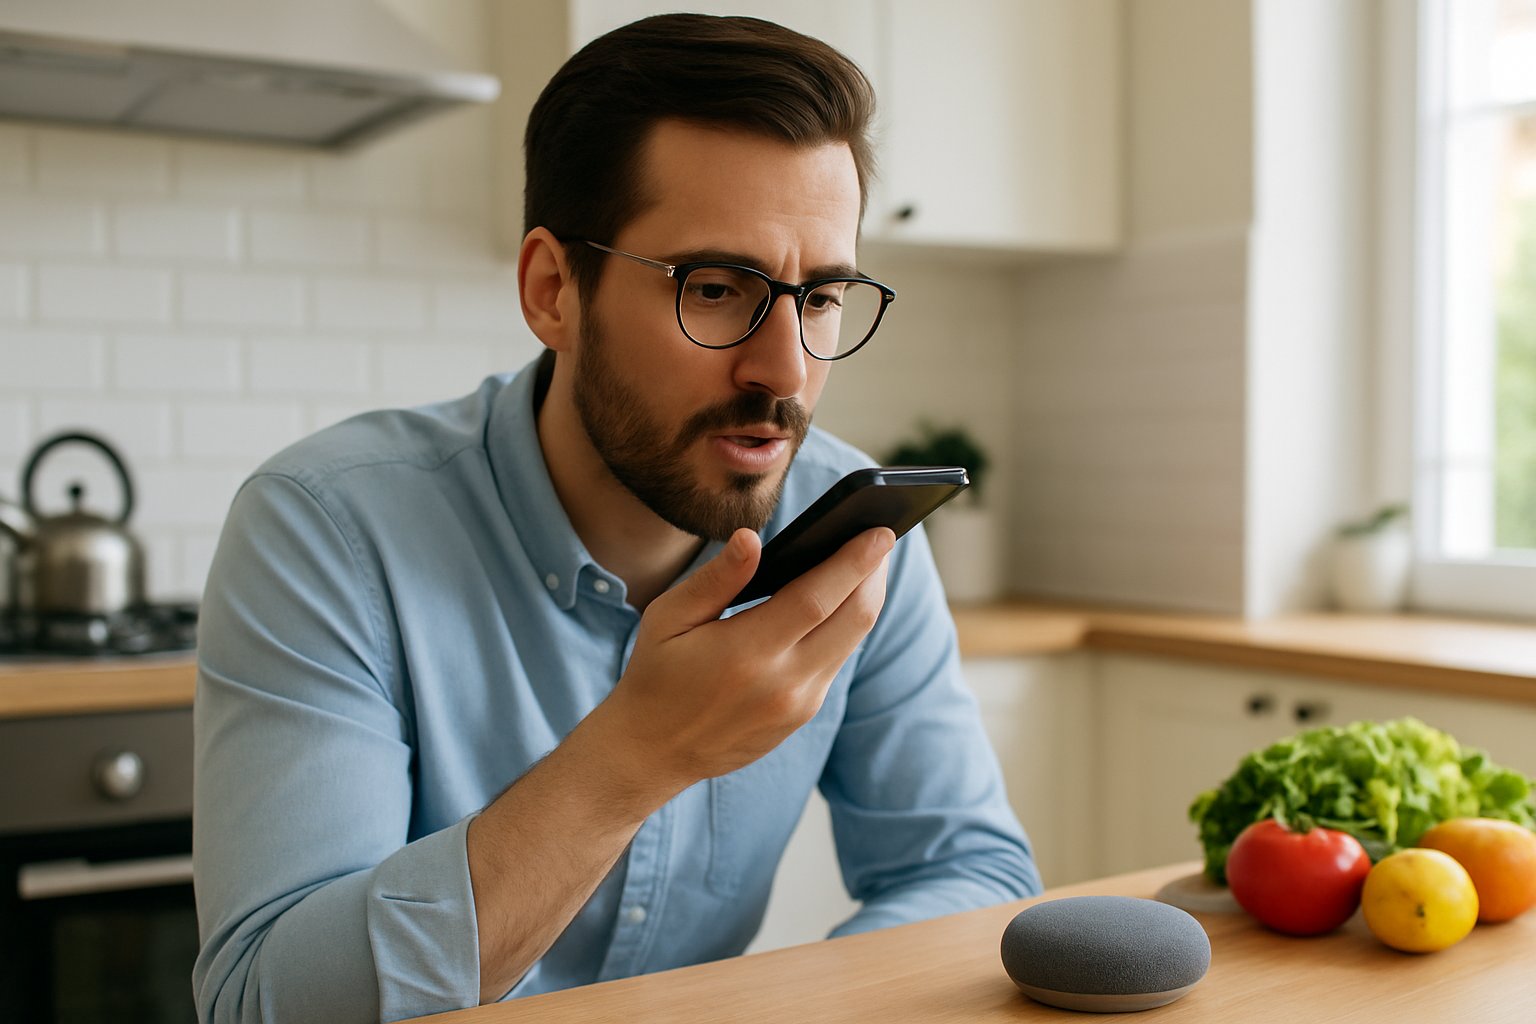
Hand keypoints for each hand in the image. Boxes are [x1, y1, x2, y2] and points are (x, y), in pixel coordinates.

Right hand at [592, 525, 893, 794]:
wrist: (652, 751)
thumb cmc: (656, 674)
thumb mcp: (668, 618)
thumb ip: (716, 579)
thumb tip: (751, 538)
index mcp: (746, 653)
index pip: (818, 597)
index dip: (854, 562)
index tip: (880, 532)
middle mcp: (784, 682)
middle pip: (854, 618)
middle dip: (874, 574)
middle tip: (882, 538)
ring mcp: (799, 703)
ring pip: (853, 640)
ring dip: (866, 598)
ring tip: (869, 562)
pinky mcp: (803, 715)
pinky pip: (837, 660)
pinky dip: (846, 625)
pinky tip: (841, 601)